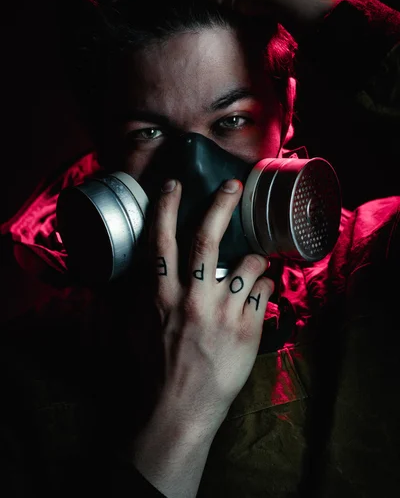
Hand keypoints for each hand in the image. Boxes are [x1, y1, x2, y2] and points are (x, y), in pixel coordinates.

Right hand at [146, 177, 272, 430]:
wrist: (179, 409)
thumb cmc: (155, 367)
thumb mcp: (138, 326)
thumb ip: (144, 292)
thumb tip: (149, 264)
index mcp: (161, 296)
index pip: (161, 241)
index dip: (166, 208)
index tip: (174, 184)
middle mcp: (192, 299)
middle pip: (207, 239)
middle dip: (221, 205)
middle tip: (232, 184)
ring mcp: (223, 314)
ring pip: (249, 262)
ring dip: (255, 257)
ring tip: (252, 264)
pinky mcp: (248, 330)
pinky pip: (265, 290)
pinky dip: (264, 284)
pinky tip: (258, 293)